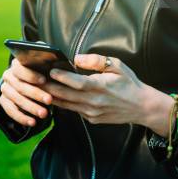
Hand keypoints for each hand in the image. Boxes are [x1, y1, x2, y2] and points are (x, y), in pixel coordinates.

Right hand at [0, 58, 53, 126]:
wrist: (23, 84)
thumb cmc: (38, 74)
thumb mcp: (41, 69)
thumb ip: (45, 70)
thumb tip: (59, 71)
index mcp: (16, 64)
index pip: (21, 69)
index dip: (32, 75)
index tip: (44, 80)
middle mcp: (8, 76)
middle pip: (21, 86)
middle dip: (36, 94)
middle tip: (49, 100)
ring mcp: (5, 89)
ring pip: (17, 100)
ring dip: (31, 108)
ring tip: (44, 114)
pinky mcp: (3, 102)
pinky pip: (11, 111)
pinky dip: (22, 118)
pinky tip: (33, 122)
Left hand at [44, 53, 172, 131]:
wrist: (141, 106)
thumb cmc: (129, 83)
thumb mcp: (117, 65)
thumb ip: (96, 61)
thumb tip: (77, 58)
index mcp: (100, 87)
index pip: (77, 83)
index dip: (62, 77)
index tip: (51, 71)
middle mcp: (94, 102)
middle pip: (67, 96)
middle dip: (50, 89)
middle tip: (36, 81)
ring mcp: (92, 113)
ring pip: (67, 105)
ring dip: (53, 98)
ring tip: (39, 90)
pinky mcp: (92, 119)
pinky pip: (74, 110)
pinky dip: (64, 104)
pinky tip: (55, 97)